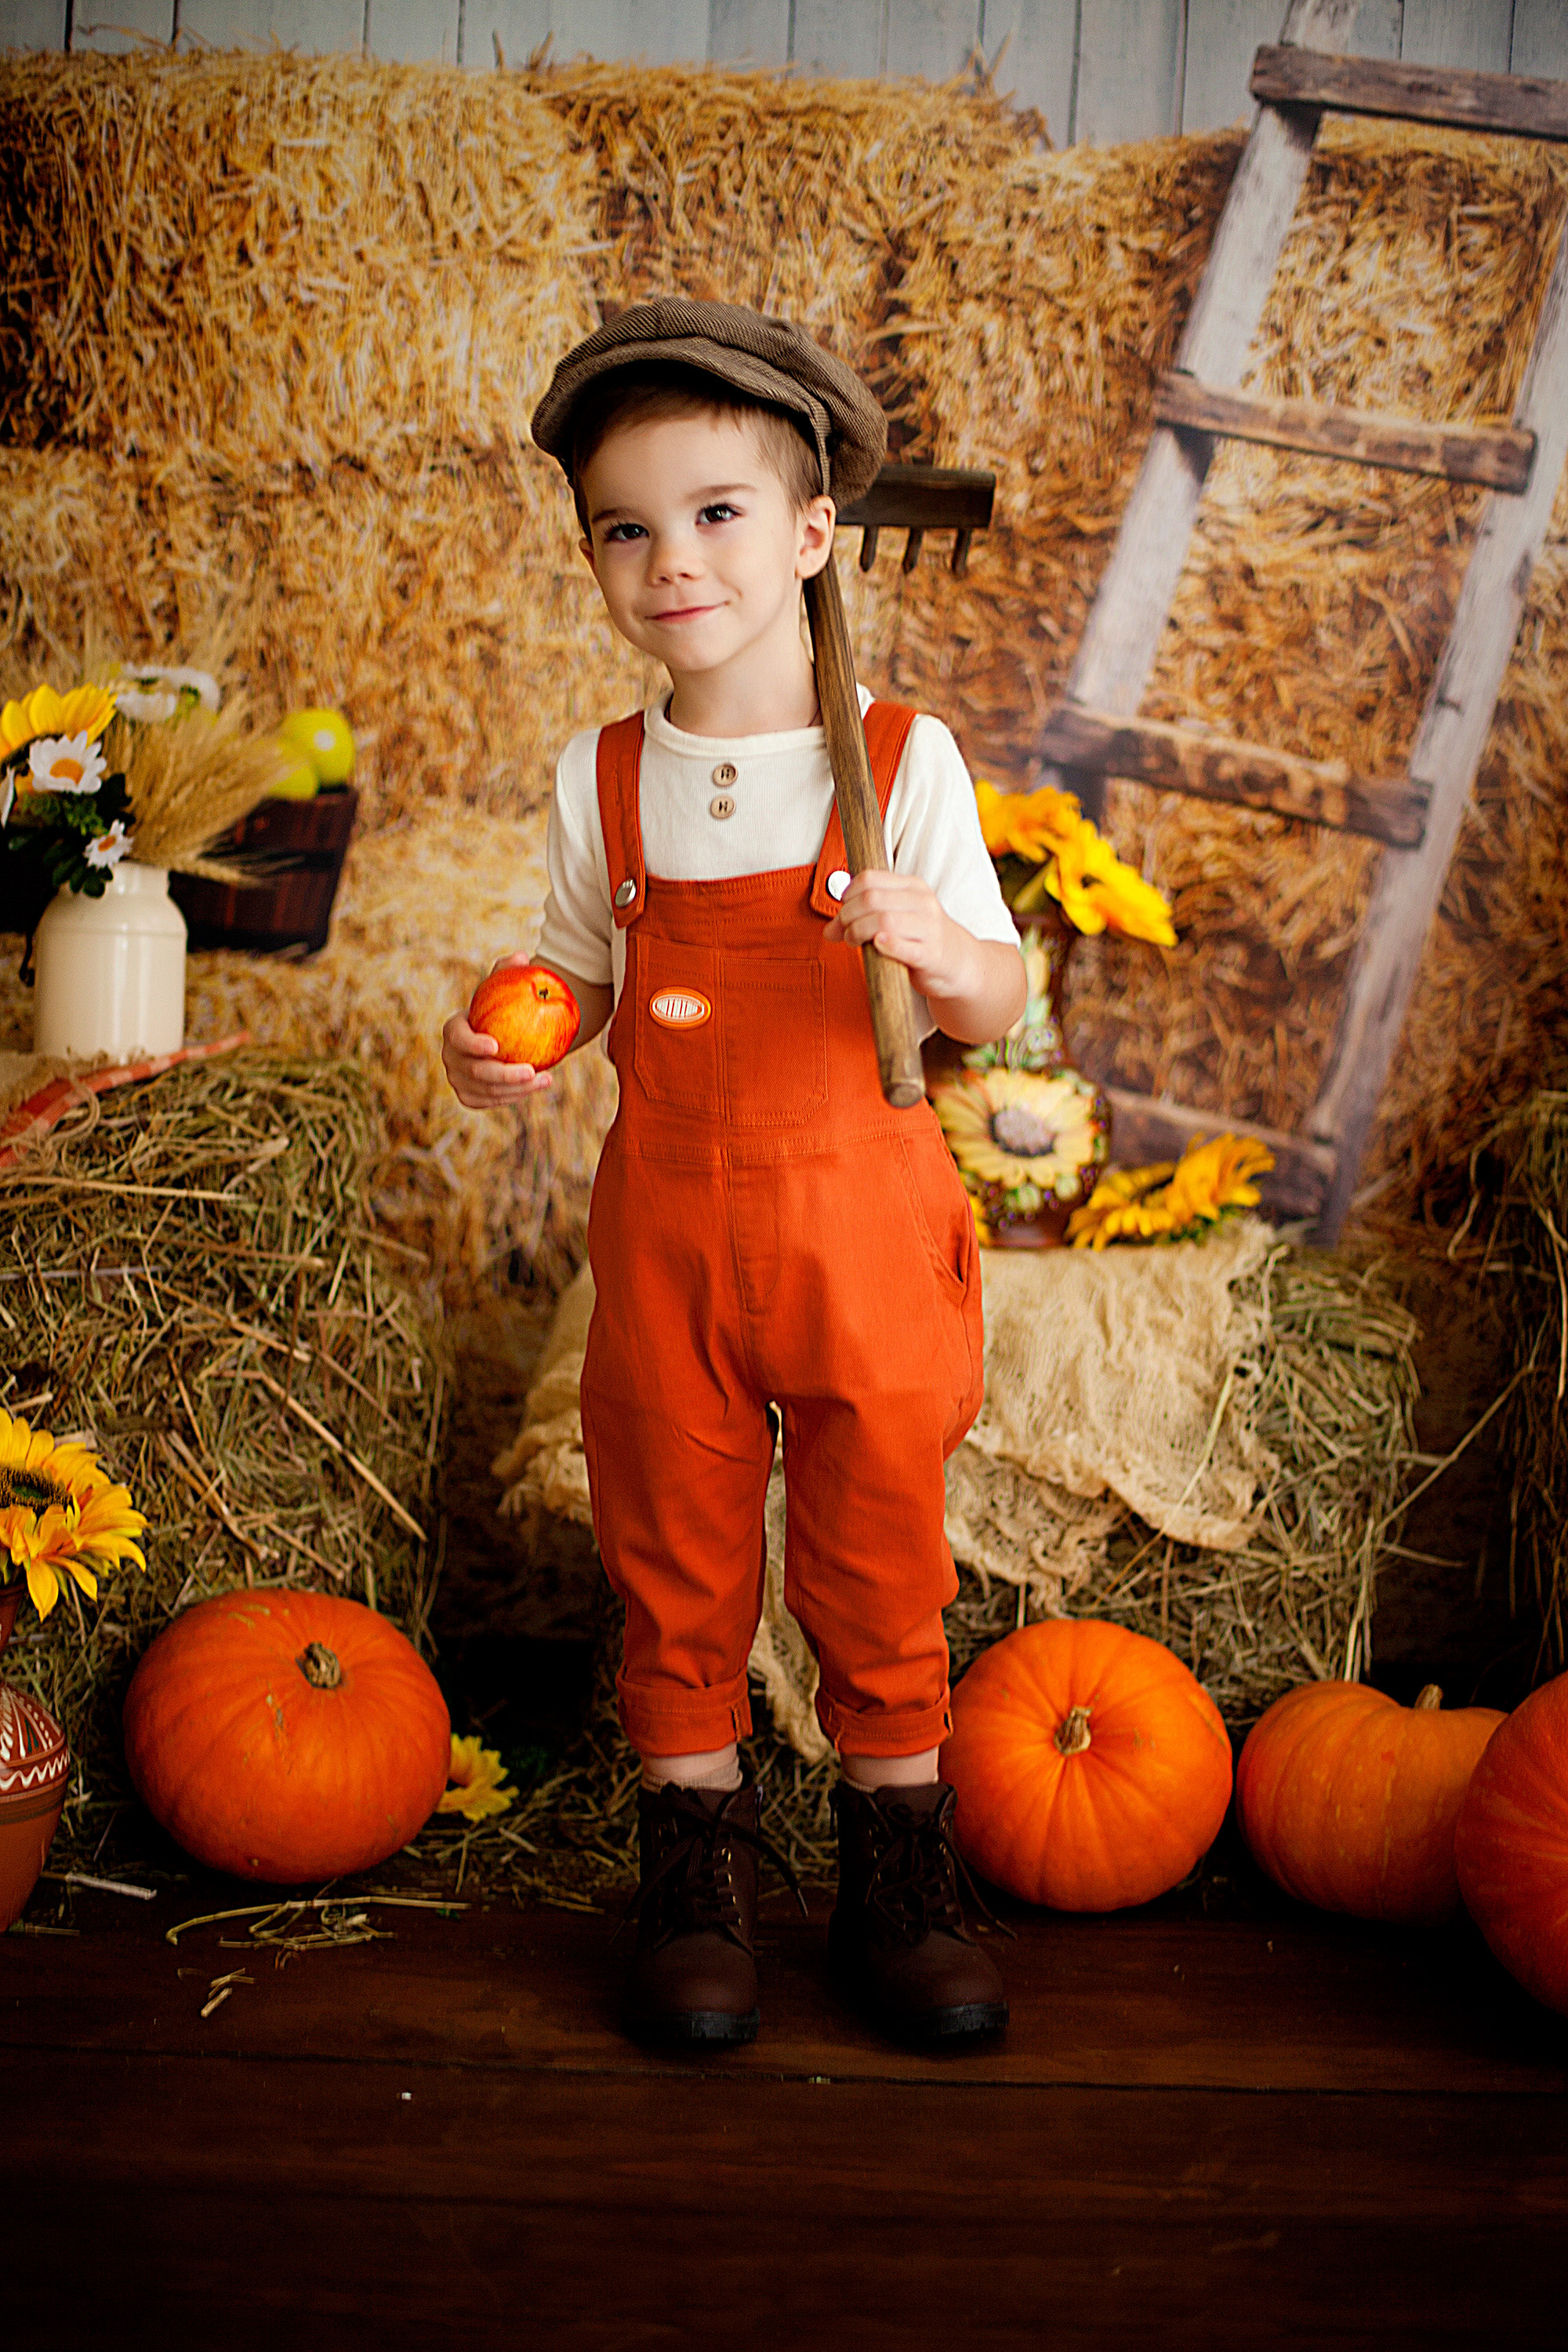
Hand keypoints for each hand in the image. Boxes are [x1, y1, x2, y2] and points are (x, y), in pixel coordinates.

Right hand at [441, 953, 556, 1110]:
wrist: (505, 1035)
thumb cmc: (505, 1006)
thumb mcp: (506, 985)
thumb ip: (510, 970)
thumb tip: (521, 957)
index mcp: (453, 1029)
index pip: (458, 1039)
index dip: (473, 1045)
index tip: (497, 1046)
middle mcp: (451, 1057)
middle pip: (473, 1071)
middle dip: (502, 1074)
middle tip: (532, 1070)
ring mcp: (458, 1079)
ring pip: (486, 1091)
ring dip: (517, 1089)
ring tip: (546, 1079)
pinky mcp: (471, 1096)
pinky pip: (491, 1101)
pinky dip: (514, 1097)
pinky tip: (537, 1087)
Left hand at [823, 870, 965, 1000]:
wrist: (959, 963)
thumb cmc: (922, 939)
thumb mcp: (896, 919)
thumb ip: (863, 919)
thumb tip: (828, 931)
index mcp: (913, 887)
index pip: (870, 878)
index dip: (848, 894)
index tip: (844, 910)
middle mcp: (922, 903)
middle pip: (871, 899)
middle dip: (848, 916)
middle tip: (845, 931)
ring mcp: (929, 928)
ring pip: (882, 921)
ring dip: (858, 932)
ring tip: (855, 942)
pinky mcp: (931, 954)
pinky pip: (903, 947)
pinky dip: (885, 945)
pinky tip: (877, 946)